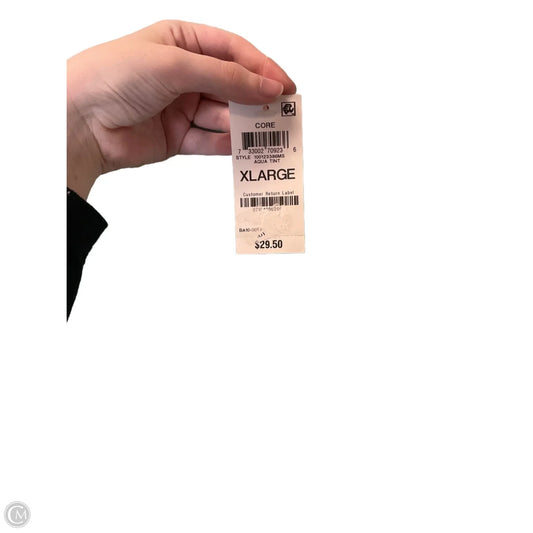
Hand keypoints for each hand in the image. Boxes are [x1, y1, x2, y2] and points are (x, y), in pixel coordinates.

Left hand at [67, 20, 295, 198]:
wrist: (78, 121)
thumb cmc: (114, 76)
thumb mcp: (175, 65)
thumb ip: (225, 76)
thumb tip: (267, 87)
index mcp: (182, 42)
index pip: (233, 51)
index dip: (262, 67)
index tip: (285, 86)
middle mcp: (184, 73)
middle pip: (232, 84)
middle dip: (256, 98)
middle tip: (282, 112)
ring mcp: (181, 106)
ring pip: (223, 115)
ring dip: (244, 124)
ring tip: (267, 133)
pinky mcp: (177, 137)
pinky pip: (209, 140)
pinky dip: (226, 144)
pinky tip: (243, 147)